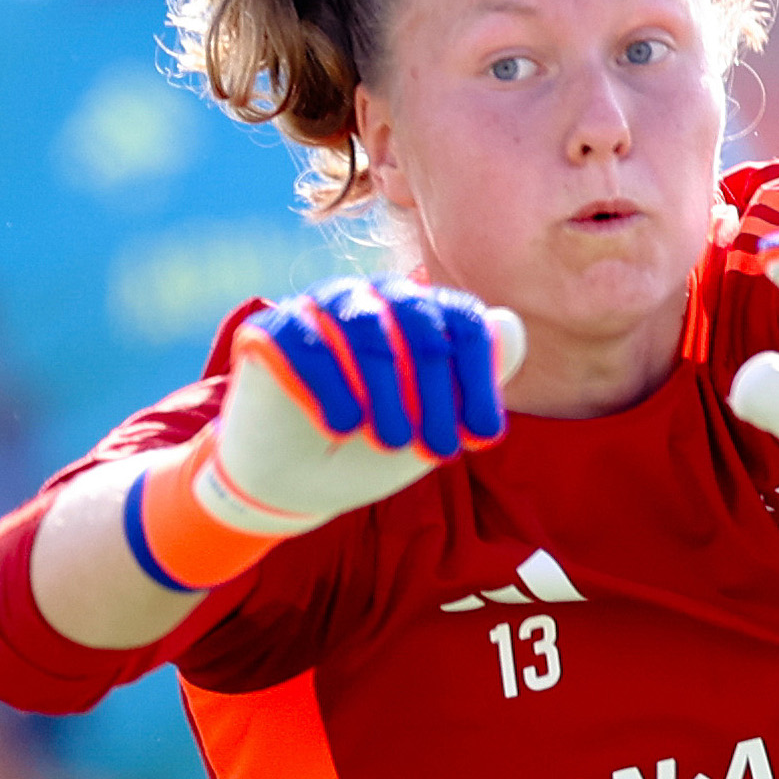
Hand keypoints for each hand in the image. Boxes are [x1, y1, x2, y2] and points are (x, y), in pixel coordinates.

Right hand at [188, 281, 526, 545]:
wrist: (295, 481)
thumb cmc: (371, 446)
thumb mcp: (433, 427)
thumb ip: (475, 382)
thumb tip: (508, 324)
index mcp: (418, 313)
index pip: (461, 321)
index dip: (478, 378)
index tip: (484, 438)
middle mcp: (372, 297)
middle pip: (417, 318)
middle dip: (435, 390)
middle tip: (439, 452)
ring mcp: (319, 308)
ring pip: (363, 324)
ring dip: (385, 387)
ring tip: (392, 442)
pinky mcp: (270, 330)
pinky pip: (306, 342)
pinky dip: (329, 385)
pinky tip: (342, 427)